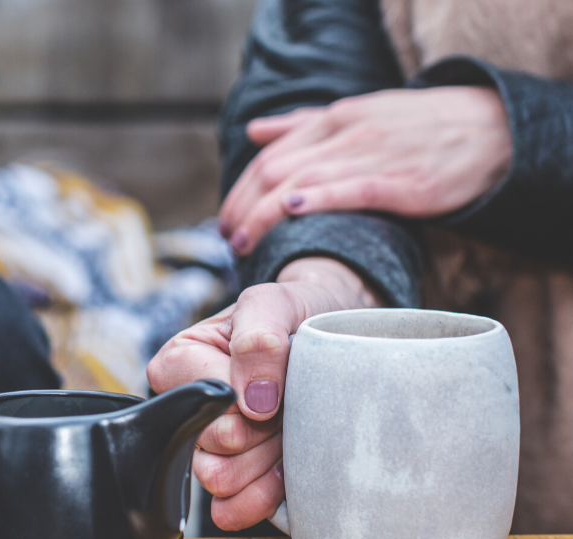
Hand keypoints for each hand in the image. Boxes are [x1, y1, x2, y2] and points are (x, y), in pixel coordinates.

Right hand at [147, 257, 380, 530]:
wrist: (334, 335)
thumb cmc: (296, 313)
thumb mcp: (275, 303)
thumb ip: (258, 338)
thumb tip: (254, 400)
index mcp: (179, 363)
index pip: (202, 403)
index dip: (246, 401)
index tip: (276, 385)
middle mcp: (186, 409)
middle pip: (213, 447)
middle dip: (262, 432)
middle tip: (289, 407)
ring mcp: (210, 449)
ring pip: (221, 481)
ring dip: (265, 462)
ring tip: (289, 433)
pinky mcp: (236, 481)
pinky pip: (232, 509)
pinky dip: (263, 498)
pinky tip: (286, 475)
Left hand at [219, 87, 512, 254]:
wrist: (491, 130)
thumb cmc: (419, 127)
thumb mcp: (358, 114)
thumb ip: (303, 124)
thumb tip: (253, 131)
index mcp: (333, 119)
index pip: (269, 155)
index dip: (240, 190)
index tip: (226, 221)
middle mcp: (346, 134)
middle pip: (273, 170)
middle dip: (242, 207)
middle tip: (228, 240)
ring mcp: (372, 156)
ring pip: (300, 181)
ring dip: (263, 215)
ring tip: (244, 244)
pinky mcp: (401, 182)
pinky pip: (349, 189)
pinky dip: (315, 198)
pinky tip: (288, 211)